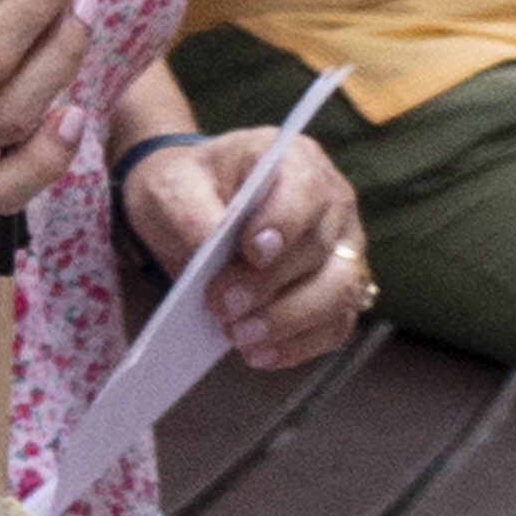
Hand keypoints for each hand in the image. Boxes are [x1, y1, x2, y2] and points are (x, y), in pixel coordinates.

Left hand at [119, 129, 371, 367]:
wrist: (190, 205)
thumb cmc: (187, 187)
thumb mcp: (173, 186)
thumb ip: (193, 211)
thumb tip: (209, 248)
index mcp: (294, 160)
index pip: (306, 191)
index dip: (284, 224)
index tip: (251, 252)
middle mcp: (332, 203)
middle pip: (319, 250)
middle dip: (269, 285)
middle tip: (220, 306)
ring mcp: (343, 249)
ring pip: (338, 292)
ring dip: (288, 322)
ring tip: (237, 337)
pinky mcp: (338, 290)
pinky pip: (334, 325)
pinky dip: (299, 346)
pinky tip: (259, 355)